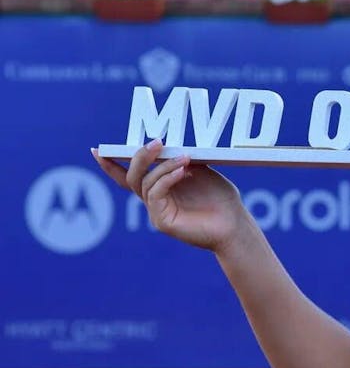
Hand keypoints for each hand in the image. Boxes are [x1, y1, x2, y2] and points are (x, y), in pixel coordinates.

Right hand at [92, 140, 251, 252]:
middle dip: (140, 157)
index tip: (97, 149)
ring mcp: (157, 212)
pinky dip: (167, 179)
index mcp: (161, 188)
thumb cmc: (221, 199)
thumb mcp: (201, 171)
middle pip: (133, 177)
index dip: (112, 164)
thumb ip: (182, 159)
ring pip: (146, 183)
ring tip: (183, 158)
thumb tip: (169, 144)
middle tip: (156, 141)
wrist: (235, 225)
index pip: (132, 175)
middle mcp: (155, 200)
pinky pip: (156, 194)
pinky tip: (183, 171)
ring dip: (163, 166)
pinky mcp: (162, 221)